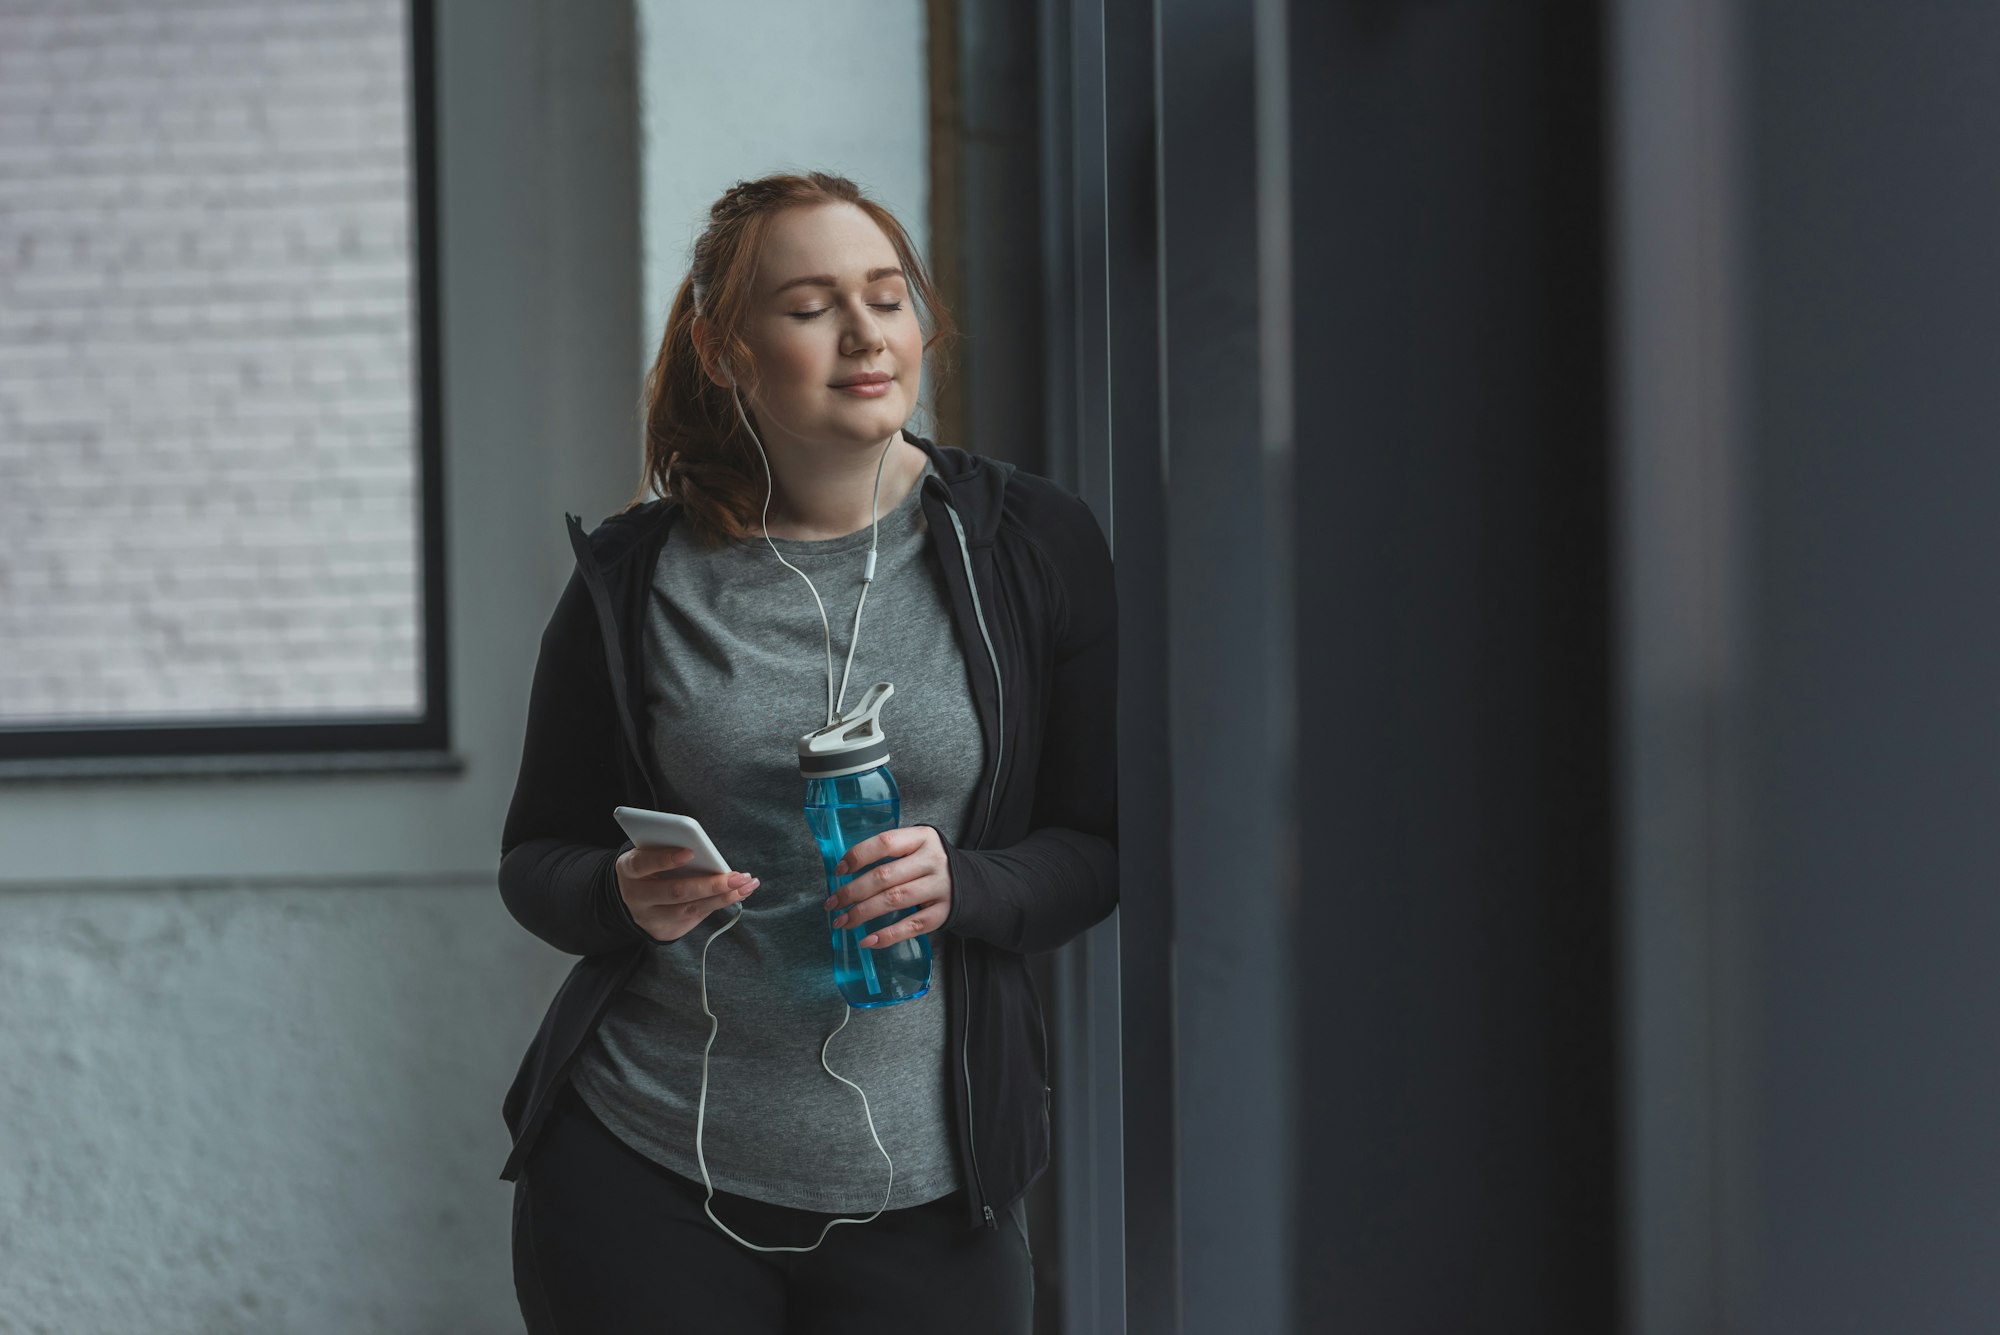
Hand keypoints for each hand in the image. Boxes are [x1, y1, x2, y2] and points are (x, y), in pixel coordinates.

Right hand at [615, 845, 758, 942]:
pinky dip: (718, 905)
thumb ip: (668, 851)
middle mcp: (636, 897)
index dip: (665, 859)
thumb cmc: (648, 867)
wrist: (631, 900)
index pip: (643, 864)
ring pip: (689, 909)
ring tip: (746, 886)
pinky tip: (738, 895)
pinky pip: (694, 918)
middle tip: (739, 877)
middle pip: (676, 892)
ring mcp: (650, 918)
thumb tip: (707, 854)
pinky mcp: (664, 931)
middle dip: (710, 885)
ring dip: (722, 898)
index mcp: (629, 870)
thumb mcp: (648, 854)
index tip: (690, 851)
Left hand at [823, 826, 952, 948]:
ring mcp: (940, 887)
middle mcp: (933, 861)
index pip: (885, 842)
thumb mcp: (916, 847)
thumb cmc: (929, 864)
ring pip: (894, 900)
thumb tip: (845, 873)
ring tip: (842, 922)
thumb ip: (889, 854)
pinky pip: (911, 926)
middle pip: (885, 876)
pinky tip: (867, 941)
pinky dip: (887, 936)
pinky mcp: (943, 913)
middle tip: (832, 904)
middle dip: (852, 892)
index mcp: (922, 838)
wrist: (972, 883)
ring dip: (862, 913)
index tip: (838, 872)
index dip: (858, 856)